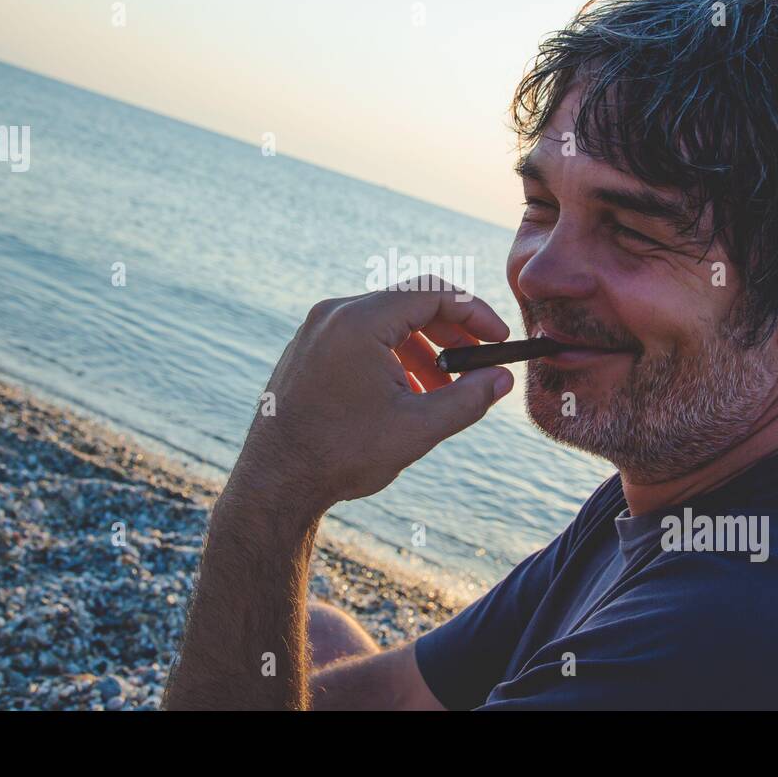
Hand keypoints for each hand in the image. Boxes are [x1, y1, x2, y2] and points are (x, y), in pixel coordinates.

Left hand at [231, 277, 514, 512]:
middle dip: (449, 332)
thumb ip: (469, 398)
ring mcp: (315, 331)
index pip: (432, 293)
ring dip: (422, 350)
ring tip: (443, 390)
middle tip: (479, 362)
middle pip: (407, 304)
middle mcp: (332, 314)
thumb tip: (503, 379)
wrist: (274, 482)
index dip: (474, 312)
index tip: (499, 339)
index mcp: (359, 322)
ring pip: (384, 323)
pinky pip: (358, 339)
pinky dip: (391, 357)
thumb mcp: (418, 428)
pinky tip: (406, 395)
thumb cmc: (341, 455)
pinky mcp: (306, 350)